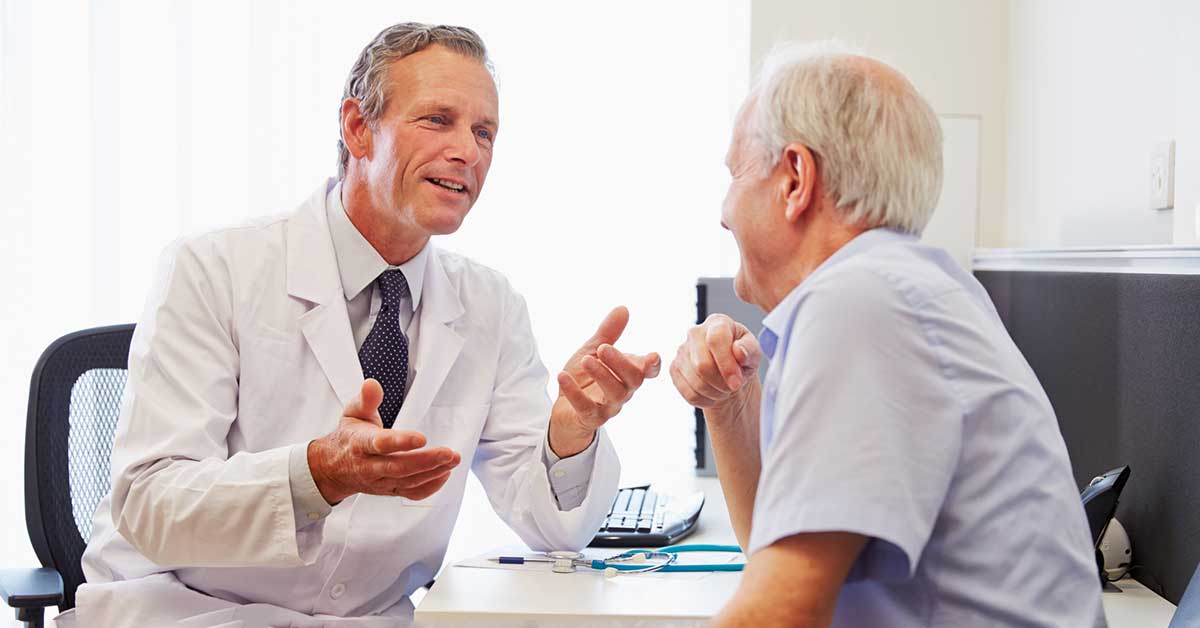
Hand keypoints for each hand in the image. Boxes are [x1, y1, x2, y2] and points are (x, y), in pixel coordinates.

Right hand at [307, 379, 461, 503]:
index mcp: (360, 444)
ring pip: (408, 481)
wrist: (334, 468)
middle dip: (426, 461)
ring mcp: (380, 481)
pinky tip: (444, 474)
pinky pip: (410, 493)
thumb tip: (372, 384)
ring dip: (433, 472)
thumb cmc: (349, 437)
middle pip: (399, 467)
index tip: (421, 438)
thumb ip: (366, 399)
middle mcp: (369, 466)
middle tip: (449, 453)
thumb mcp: (353, 413)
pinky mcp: (389, 490)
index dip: (401, 442)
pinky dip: (429, 487)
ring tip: (453, 460)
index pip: (380, 444)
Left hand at [550, 306, 660, 456]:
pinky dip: (574, 392)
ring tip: (586, 360)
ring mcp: (608, 407)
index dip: (653, 365)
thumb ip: (608, 333)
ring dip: (601, 375)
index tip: (652, 356)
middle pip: (633, 380)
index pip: (648, 371)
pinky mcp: (589, 418)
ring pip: (614, 394)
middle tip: (604, 348)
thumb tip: (623, 308)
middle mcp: (623, 391)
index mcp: (627, 374)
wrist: (565, 410)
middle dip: (620, 363)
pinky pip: (585, 407)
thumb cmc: (585, 379)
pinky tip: (562, 376)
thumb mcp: (593, 351)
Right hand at [669, 313, 761, 415]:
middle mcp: (695, 332)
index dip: (726, 364)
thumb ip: (750, 350)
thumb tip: (739, 351)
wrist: (729, 374)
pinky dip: (705, 400)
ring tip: (725, 389)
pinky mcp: (674, 368)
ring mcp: (682, 351)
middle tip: (733, 387)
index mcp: (717, 322)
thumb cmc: (742, 359)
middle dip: (722, 383)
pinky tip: (713, 393)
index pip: (716, 340)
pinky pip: (689, 393)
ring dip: (715, 393)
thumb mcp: (754, 354)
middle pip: (702, 365)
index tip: (736, 382)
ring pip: (696, 382)